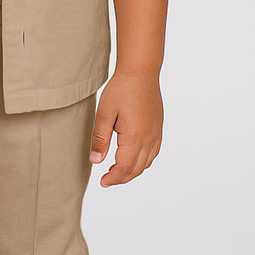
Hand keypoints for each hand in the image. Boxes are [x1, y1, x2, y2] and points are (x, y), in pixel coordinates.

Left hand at [90, 71, 163, 186]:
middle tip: (107, 179)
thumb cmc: (121, 89)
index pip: (125, 168)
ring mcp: (156, 133)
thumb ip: (100, 139)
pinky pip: (154, 152)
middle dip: (122, 178)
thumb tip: (96, 161)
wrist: (141, 72)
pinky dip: (144, 161)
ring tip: (118, 171)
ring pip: (147, 162)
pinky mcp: (158, 127)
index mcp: (135, 136)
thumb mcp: (104, 113)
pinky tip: (133, 157)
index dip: (113, 178)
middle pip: (137, 169)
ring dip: (133, 171)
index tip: (103, 182)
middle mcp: (149, 138)